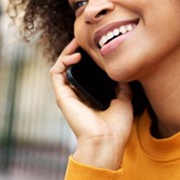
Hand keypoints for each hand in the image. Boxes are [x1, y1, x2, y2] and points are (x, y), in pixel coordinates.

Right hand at [49, 39, 133, 169]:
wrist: (107, 141)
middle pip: (72, 66)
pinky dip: (63, 60)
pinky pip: (55, 73)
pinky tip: (76, 55)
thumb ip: (122, 85)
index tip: (97, 45)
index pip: (85, 71)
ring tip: (78, 42)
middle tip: (86, 38)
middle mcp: (77, 93)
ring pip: (61, 66)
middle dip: (77, 50)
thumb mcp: (124, 99)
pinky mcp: (61, 96)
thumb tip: (124, 72)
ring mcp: (68, 94)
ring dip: (68, 52)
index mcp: (90, 95)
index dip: (88, 57)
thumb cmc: (116, 126)